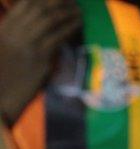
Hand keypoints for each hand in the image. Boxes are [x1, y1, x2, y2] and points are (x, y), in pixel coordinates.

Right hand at [0, 0, 80, 123]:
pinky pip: (58, 38)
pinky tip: (78, 26)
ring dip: (68, 13)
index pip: (25, 3)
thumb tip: (35, 19)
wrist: (1, 96)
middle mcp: (15, 33)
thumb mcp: (4, 45)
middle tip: (73, 2)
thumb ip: (15, 30)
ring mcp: (28, 45)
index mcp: (5, 28)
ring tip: (79, 12)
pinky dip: (70, 29)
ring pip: (50, 20)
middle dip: (59, 2)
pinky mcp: (40, 59)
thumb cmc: (3, 73)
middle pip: (40, 8)